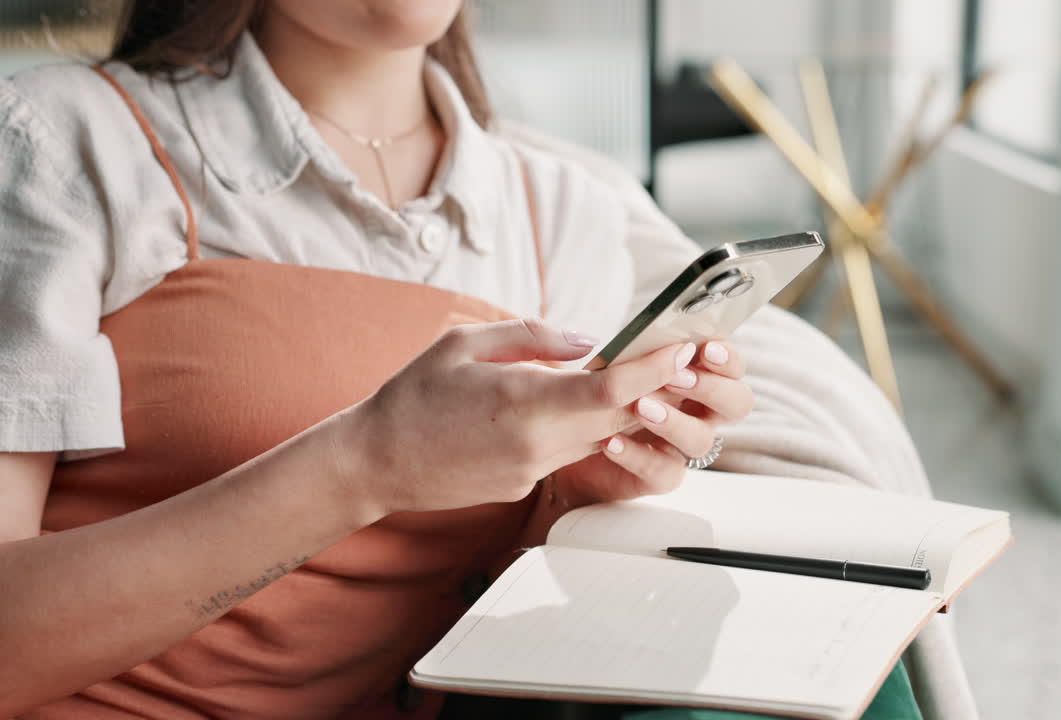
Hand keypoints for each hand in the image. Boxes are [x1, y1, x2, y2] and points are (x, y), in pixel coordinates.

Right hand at [337, 318, 696, 516]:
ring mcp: (532, 470)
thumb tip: (589, 340)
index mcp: (520, 400)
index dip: (654, 369)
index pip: (611, 389)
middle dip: (657, 390)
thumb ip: (531, 336)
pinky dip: (590, 431)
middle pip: (621, 418)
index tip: (681, 347)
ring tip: (647, 378)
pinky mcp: (525, 486)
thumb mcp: (463, 343)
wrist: (375, 463)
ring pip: (602, 440)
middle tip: (681, 359)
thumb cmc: (412, 396)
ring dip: (628, 412)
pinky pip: (571, 454)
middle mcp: (535, 442)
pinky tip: (589, 408)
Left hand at [552, 340, 752, 506]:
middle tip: (675, 378)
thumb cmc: (591, 391)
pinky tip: (611, 442)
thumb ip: (620, 348)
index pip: (732, 366)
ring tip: (639, 407)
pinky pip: (664, 472)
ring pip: (702, 440)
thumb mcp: (601, 361)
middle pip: (736, 403)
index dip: (727, 359)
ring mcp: (679, 445)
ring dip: (675, 422)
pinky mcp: (657, 475)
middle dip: (711, 388)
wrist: (562, 444)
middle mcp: (697, 411)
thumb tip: (614, 339)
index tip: (705, 349)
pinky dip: (639, 456)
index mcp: (695, 375)